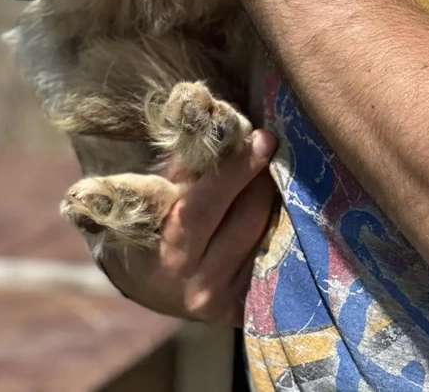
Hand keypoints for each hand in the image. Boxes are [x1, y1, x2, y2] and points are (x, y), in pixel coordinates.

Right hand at [103, 130, 279, 323]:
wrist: (150, 284)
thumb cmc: (153, 224)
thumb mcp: (158, 195)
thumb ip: (188, 162)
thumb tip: (223, 119)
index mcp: (168, 254)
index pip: (205, 206)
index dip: (237, 170)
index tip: (264, 138)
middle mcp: (197, 286)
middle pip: (247, 218)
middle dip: (261, 178)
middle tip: (269, 148)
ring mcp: (226, 303)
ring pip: (267, 235)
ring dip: (273, 199)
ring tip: (269, 174)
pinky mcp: (246, 308)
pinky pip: (276, 257)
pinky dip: (278, 225)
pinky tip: (276, 206)